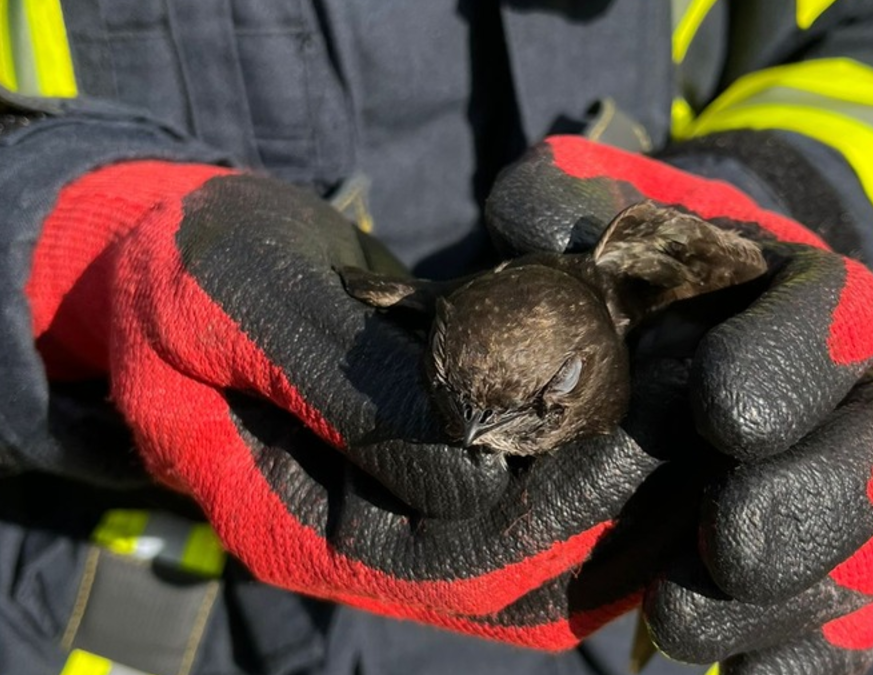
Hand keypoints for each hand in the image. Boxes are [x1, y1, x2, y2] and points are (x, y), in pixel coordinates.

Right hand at [24, 161, 677, 645]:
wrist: (172, 264)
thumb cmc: (190, 271)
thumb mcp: (243, 300)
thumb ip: (351, 386)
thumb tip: (480, 466)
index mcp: (299, 526)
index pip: (458, 560)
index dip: (565, 506)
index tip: (647, 424)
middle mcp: (359, 549)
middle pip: (518, 585)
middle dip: (619, 515)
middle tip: (700, 431)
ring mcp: (396, 523)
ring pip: (539, 568)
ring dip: (626, 512)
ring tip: (699, 434)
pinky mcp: (429, 482)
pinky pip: (532, 517)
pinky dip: (599, 487)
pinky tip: (657, 431)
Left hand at [485, 136, 872, 672]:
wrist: (662, 337)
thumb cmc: (627, 274)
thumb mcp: (590, 215)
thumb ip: (563, 203)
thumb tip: (532, 226)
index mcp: (803, 298)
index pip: (843, 314)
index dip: (798, 359)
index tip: (719, 405)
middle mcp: (848, 397)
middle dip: (819, 498)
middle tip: (725, 536)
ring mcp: (844, 489)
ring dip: (788, 597)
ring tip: (673, 614)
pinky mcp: (818, 569)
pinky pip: (841, 629)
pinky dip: (795, 661)